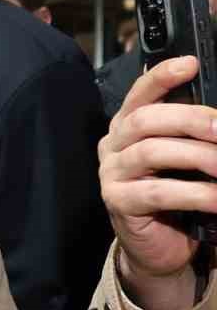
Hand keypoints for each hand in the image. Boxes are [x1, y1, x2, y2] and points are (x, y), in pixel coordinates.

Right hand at [98, 55, 216, 309]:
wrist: (163, 245)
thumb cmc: (180, 193)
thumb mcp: (189, 157)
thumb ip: (196, 134)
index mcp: (128, 126)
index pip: (139, 93)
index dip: (161, 76)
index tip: (191, 63)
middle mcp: (114, 145)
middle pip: (145, 119)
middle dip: (192, 119)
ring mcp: (111, 174)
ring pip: (151, 152)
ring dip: (198, 156)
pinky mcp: (117, 203)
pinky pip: (157, 192)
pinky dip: (195, 193)